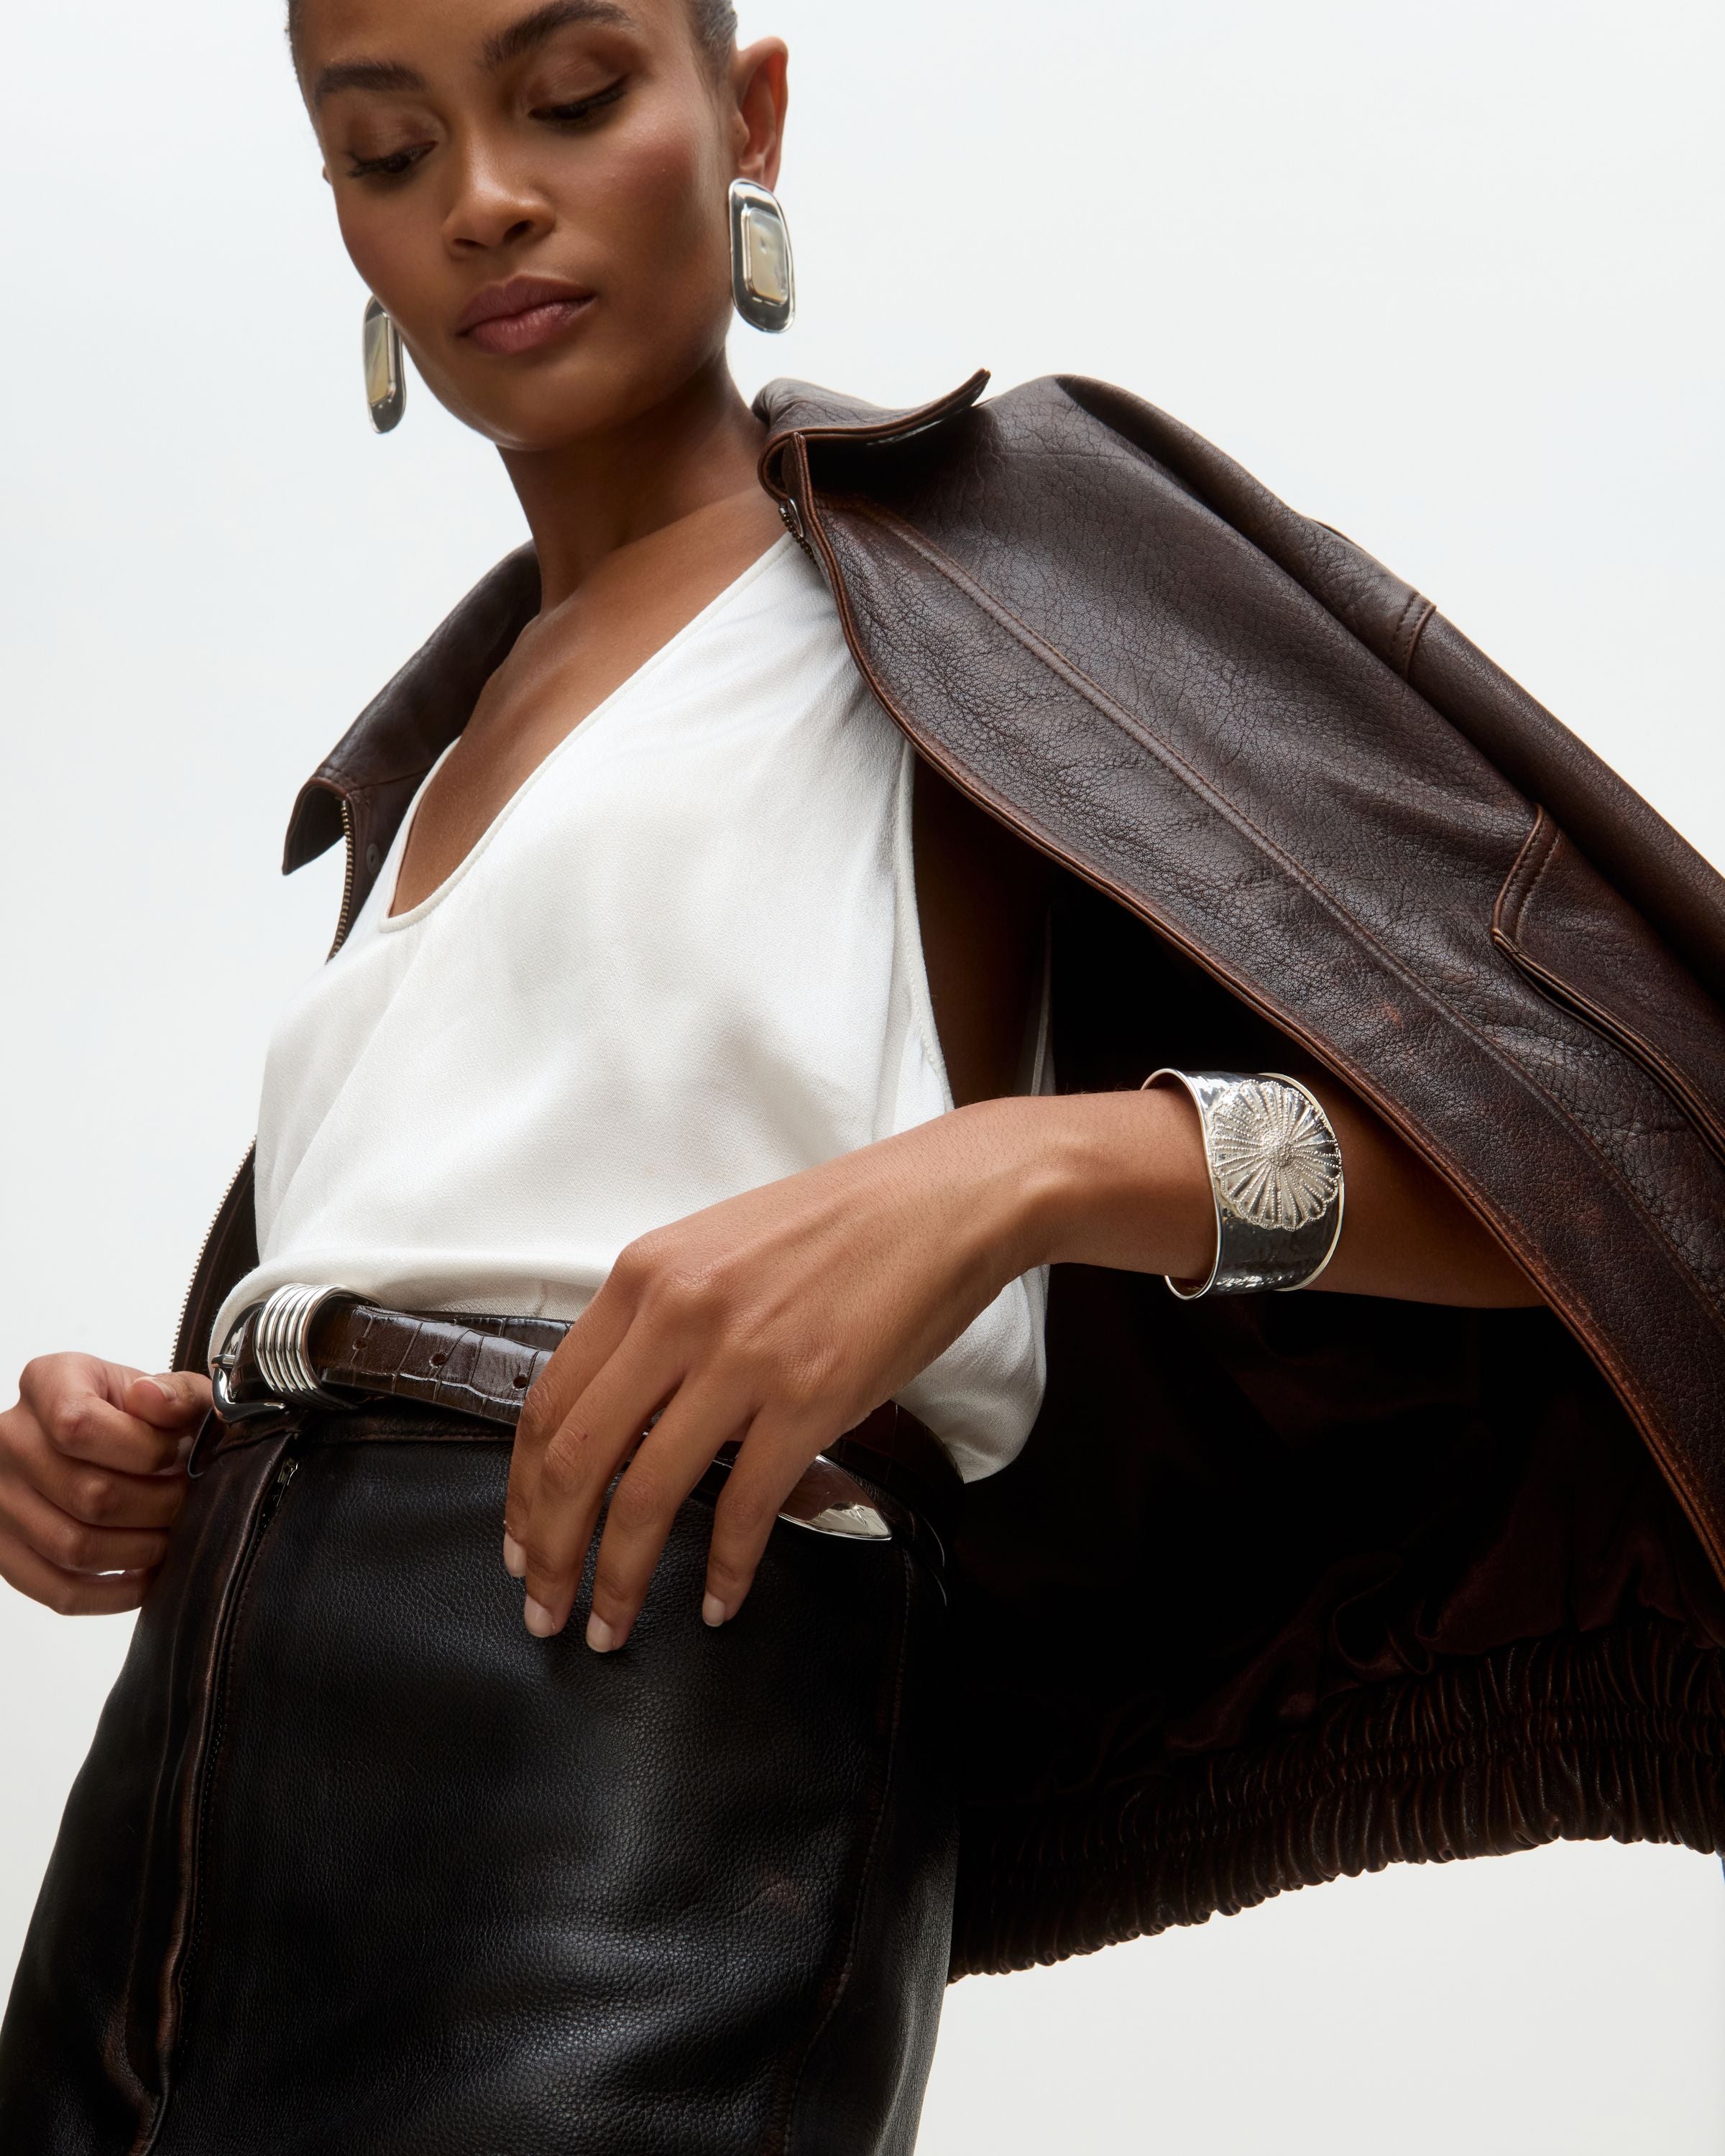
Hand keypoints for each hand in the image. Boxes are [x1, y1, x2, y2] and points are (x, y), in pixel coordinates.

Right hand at [0, 1355, 209, 1613]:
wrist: (97, 1435)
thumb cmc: (132, 1411)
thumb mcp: (163, 1388)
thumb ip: (177, 1393)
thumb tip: (155, 1401)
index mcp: (47, 1383)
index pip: (79, 1426)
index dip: (143, 1450)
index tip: (176, 1453)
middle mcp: (9, 1439)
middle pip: (87, 1495)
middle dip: (158, 1506)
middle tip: (186, 1502)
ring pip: (74, 1548)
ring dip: (140, 1550)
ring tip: (170, 1534)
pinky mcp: (6, 1550)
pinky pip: (58, 1591)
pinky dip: (112, 1595)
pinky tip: (147, 1577)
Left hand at [504, 1100, 1055, 1650]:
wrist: (942, 1201)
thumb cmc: (838, 1226)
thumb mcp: (716, 1252)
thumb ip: (658, 1323)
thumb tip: (619, 1416)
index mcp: (645, 1276)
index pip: (548, 1401)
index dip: (522, 1490)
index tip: (522, 1543)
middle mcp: (679, 1314)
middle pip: (576, 1458)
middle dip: (549, 1553)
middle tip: (546, 1609)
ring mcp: (743, 1358)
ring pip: (646, 1494)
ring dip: (619, 1578)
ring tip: (613, 1626)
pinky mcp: (810, 1398)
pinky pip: (745, 1507)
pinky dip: (726, 1569)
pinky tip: (719, 1600)